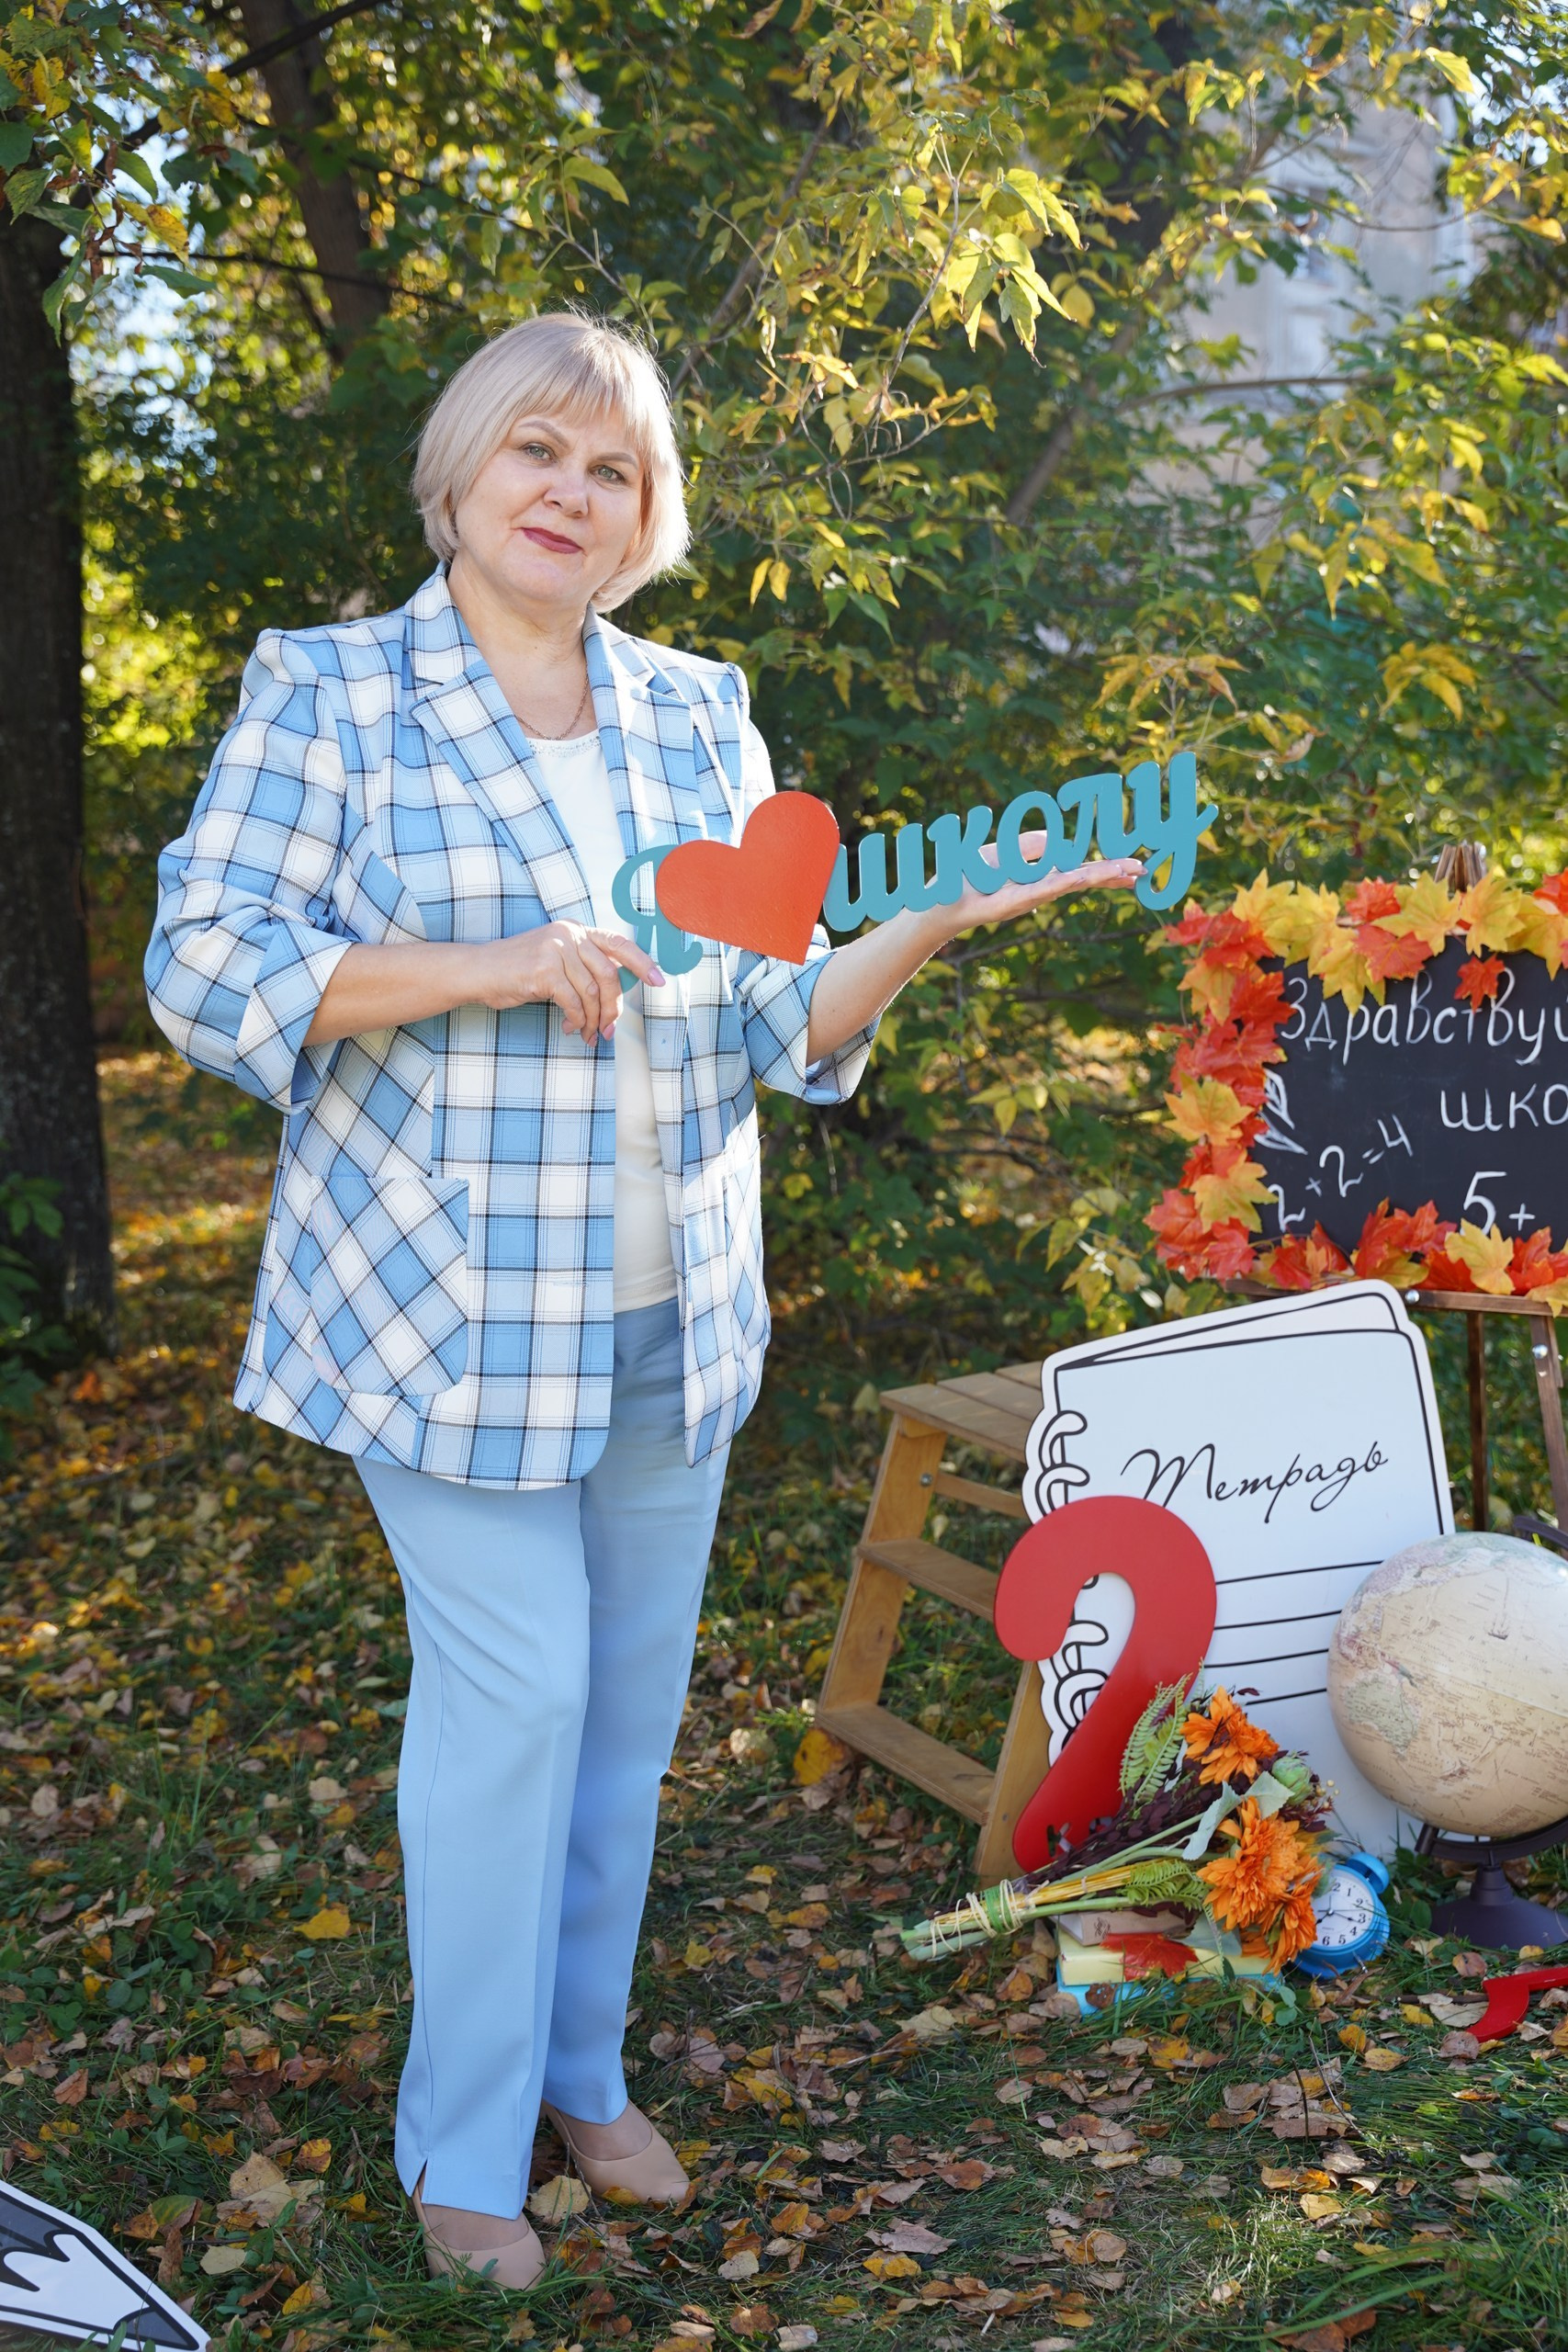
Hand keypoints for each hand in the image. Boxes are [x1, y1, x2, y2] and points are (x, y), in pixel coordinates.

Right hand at [472, 922, 664, 1039]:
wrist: (479, 971)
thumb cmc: (518, 970)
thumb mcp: (555, 958)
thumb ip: (583, 967)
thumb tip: (616, 996)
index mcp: (576, 929)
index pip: (619, 943)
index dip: (643, 963)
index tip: (659, 981)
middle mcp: (568, 934)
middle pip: (610, 975)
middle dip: (614, 1007)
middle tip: (609, 1029)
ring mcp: (556, 950)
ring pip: (593, 993)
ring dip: (593, 1020)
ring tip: (586, 1033)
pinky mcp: (544, 971)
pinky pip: (573, 1003)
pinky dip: (576, 1020)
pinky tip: (570, 1027)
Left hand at [921, 840, 1145, 945]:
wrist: (939, 901)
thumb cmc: (969, 877)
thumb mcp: (1003, 851)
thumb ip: (1032, 844)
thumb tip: (1062, 842)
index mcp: (1040, 876)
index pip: (1081, 871)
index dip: (1106, 868)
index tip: (1134, 866)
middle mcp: (1038, 889)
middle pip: (1083, 879)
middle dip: (1112, 874)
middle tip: (1142, 871)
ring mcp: (1027, 899)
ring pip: (1069, 884)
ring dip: (1097, 877)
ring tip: (1126, 872)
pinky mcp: (1010, 905)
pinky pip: (1040, 890)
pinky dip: (1063, 882)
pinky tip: (1082, 878)